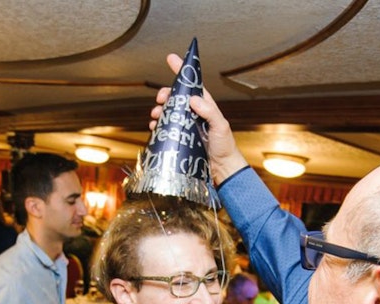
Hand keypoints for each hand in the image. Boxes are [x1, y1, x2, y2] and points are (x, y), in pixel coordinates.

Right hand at [150, 53, 247, 183]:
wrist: (221, 169)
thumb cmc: (225, 146)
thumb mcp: (220, 126)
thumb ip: (209, 111)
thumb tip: (193, 99)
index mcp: (204, 106)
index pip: (192, 84)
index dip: (182, 70)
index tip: (171, 58)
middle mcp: (193, 113)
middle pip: (175, 97)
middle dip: (165, 94)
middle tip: (160, 99)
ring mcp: (185, 125)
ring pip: (168, 112)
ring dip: (159, 111)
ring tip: (156, 116)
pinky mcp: (179, 138)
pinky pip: (165, 128)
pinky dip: (158, 126)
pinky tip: (154, 128)